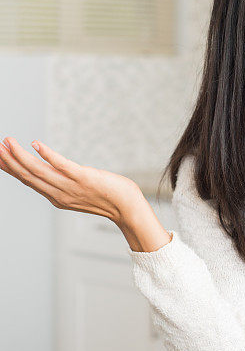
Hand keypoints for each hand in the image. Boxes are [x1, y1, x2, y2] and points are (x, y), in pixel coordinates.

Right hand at [0, 136, 141, 223]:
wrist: (127, 208)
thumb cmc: (106, 197)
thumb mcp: (78, 192)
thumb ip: (63, 183)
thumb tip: (51, 170)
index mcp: (56, 197)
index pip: (28, 181)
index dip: (11, 169)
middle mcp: (59, 193)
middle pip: (28, 176)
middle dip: (9, 161)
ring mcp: (70, 186)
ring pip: (39, 171)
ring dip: (21, 156)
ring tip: (8, 142)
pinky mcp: (83, 178)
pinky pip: (61, 166)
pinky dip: (47, 155)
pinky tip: (36, 144)